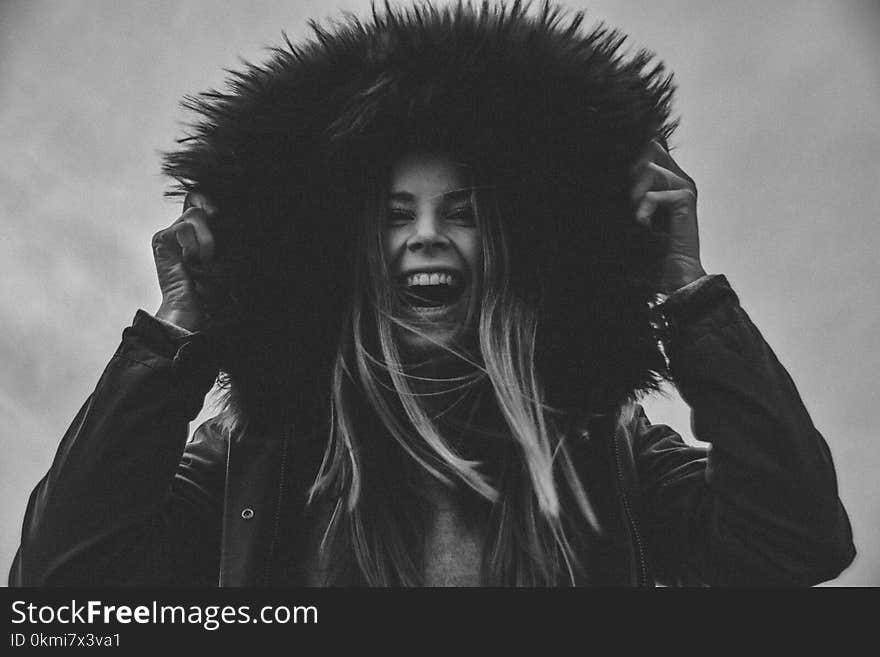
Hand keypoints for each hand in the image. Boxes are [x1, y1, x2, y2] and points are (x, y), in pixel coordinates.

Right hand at [152, 192, 218, 331]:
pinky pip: (183, 227)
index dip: (212, 206)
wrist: (192, 305)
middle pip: (200, 208)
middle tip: (210, 255)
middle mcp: (181, 231)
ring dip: (205, 240)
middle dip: (211, 231)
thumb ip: (219, 232)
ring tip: (202, 259)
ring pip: (194, 214)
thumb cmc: (210, 285)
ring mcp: (169, 234)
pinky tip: (190, 260)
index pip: (202, 204)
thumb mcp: (221, 254)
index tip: (220, 217)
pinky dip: (193, 244)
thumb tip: (220, 212)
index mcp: (196, 234)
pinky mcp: (160, 239)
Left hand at [631, 140, 706, 294]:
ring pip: (648, 169)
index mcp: (666, 178)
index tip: (616, 180)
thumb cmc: (650, 247)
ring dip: (635, 194)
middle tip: (628, 199)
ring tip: (637, 216)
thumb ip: (628, 190)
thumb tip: (606, 171)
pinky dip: (643, 211)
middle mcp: (677, 177)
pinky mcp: (685, 198)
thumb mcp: (633, 213)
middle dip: (631, 170)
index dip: (630, 156)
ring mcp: (684, 186)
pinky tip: (643, 225)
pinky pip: (653, 194)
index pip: (649, 147)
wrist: (674, 275)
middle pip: (649, 148)